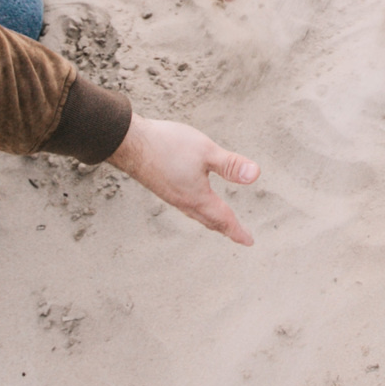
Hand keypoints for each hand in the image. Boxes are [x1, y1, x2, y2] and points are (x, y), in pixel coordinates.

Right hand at [108, 114, 259, 244]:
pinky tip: (194, 197)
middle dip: (225, 228)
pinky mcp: (161, 186)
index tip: (249, 242)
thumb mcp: (206, 151)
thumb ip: (230, 165)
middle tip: (237, 235)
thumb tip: (256, 175)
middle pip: (209, 220)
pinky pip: (184, 205)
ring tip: (219, 220)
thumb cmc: (168, 145)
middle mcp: (183, 201)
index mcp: (197, 197)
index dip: (238, 231)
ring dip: (210, 219)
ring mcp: (170, 195)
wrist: (128, 143)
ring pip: (195, 214)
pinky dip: (197, 209)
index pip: (223, 218)